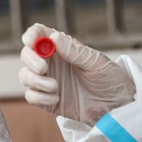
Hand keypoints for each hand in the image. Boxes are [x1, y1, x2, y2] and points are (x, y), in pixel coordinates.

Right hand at [18, 23, 135, 124]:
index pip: (38, 34)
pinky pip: (31, 96)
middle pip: (27, 54)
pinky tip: (56, 98)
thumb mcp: (96, 62)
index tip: (32, 41)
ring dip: (35, 80)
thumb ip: (74, 51)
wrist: (116, 108)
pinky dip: (39, 97)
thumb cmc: (110, 79)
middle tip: (43, 68)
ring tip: (55, 87)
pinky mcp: (47, 100)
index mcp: (62, 47)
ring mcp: (47, 81)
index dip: (31, 35)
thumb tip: (54, 38)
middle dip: (31, 59)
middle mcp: (51, 62)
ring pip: (25, 75)